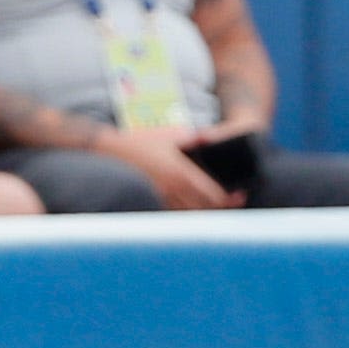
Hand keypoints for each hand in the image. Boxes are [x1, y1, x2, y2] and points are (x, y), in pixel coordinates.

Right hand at [93, 126, 239, 211]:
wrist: (110, 150)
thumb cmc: (140, 140)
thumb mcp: (171, 134)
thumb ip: (194, 137)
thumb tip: (208, 139)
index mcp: (182, 173)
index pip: (213, 196)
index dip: (230, 199)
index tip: (239, 195)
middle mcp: (172, 190)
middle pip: (204, 209)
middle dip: (220, 207)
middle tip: (230, 202)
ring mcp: (160, 197)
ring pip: (189, 214)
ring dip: (202, 211)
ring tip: (212, 205)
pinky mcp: (150, 199)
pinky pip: (174, 211)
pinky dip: (185, 211)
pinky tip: (190, 205)